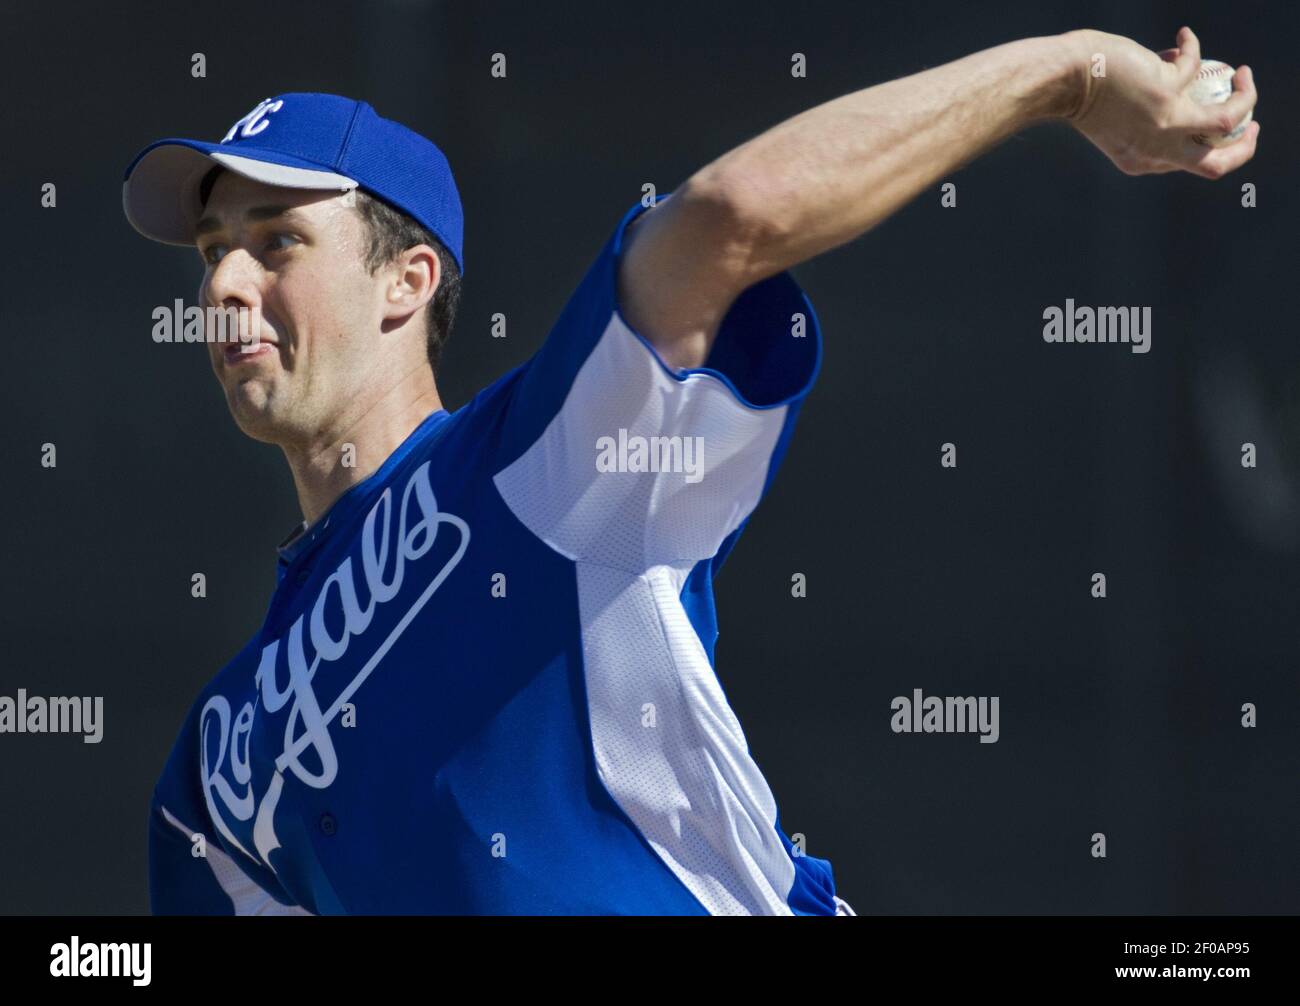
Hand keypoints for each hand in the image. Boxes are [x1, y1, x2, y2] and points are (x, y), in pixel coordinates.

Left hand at [1066, 26, 1258, 178]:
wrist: (1065, 79)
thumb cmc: (1084, 98)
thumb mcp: (1117, 126)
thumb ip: (1147, 128)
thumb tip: (1180, 104)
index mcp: (1142, 162)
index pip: (1192, 166)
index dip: (1216, 149)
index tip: (1228, 131)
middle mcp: (1155, 150)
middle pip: (1218, 164)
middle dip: (1246, 146)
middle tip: (1251, 120)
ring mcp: (1164, 123)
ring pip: (1227, 118)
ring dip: (1247, 95)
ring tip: (1242, 73)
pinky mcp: (1168, 92)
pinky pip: (1196, 64)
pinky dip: (1193, 47)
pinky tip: (1184, 37)